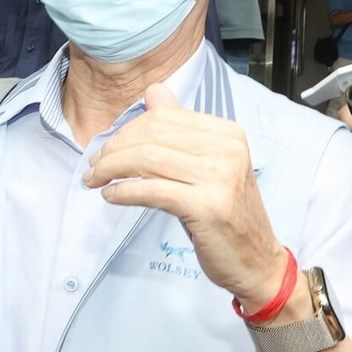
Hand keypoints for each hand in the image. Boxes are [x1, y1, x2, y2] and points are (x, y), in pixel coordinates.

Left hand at [84, 83, 285, 308]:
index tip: (106, 150)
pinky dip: (124, 191)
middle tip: (95, 166)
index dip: (127, 131)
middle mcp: (227, 148)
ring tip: (97, 180)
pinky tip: (111, 196)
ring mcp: (220, 176)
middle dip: (115, 149)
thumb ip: (181, 128)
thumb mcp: (208, 164)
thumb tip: (154, 92)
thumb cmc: (226, 214)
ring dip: (112, 169)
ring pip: (148, 159)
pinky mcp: (207, 206)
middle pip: (153, 134)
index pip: (163, 117)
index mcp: (227, 132)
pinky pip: (152, 190)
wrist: (256, 260)